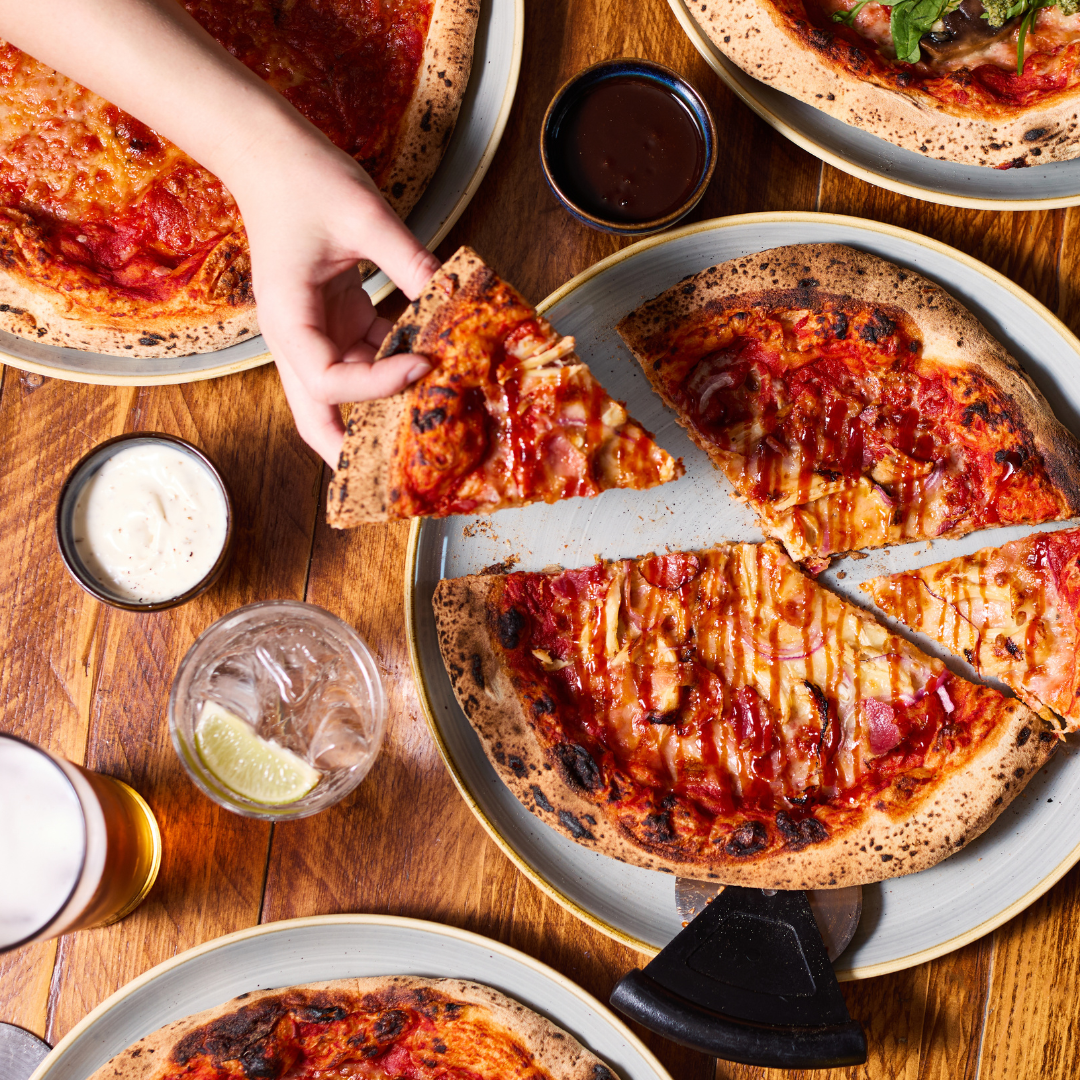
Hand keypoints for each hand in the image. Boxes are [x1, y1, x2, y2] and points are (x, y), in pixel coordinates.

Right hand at [231, 128, 440, 465]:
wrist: (271, 153)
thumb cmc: (303, 179)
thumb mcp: (364, 217)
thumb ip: (409, 261)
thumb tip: (454, 296)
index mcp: (287, 321)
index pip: (327, 380)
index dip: (376, 384)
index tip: (423, 365)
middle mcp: (297, 338)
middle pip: (315, 415)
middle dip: (349, 449)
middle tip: (392, 477)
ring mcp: (316, 332)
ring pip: (344, 392)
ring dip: (382, 407)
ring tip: (427, 421)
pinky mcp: (336, 318)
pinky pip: (366, 357)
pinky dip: (396, 367)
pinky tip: (433, 363)